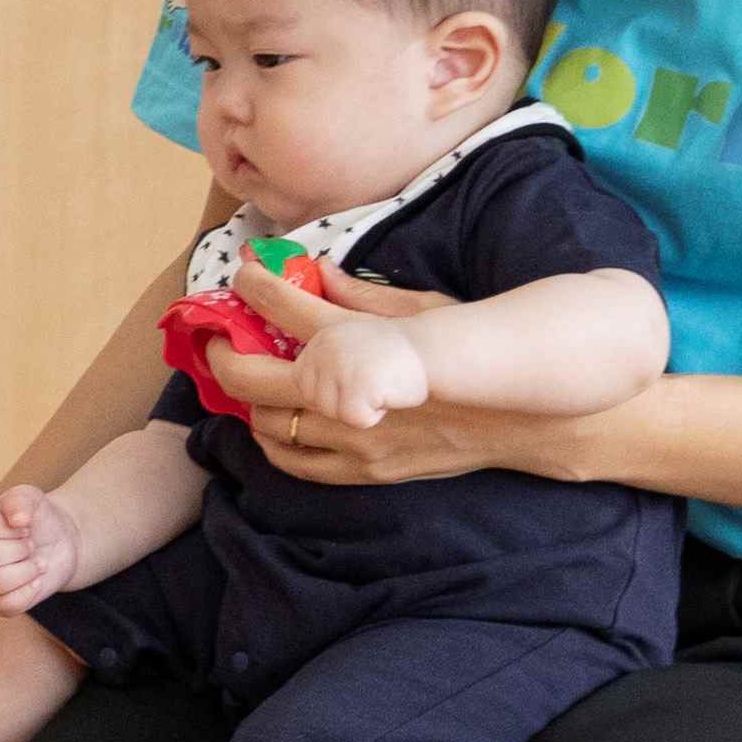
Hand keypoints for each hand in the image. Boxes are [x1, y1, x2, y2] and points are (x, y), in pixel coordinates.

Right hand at [0, 483, 81, 611]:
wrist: (61, 541)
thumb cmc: (39, 517)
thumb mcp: (31, 497)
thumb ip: (20, 500)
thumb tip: (17, 520)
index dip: (10, 528)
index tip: (26, 525)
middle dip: (18, 551)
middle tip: (32, 545)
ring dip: (25, 573)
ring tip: (38, 563)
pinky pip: (4, 607)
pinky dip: (27, 594)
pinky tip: (37, 581)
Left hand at [213, 253, 609, 484]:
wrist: (525, 413)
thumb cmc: (476, 348)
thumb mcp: (423, 306)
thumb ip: (362, 293)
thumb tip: (317, 270)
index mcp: (364, 341)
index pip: (286, 309)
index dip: (254, 287)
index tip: (241, 275)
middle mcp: (351, 393)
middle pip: (254, 377)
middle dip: (223, 352)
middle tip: (216, 336)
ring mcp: (357, 438)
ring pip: (268, 423)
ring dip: (247, 398)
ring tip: (244, 376)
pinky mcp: (368, 470)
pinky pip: (295, 464)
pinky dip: (272, 442)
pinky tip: (270, 423)